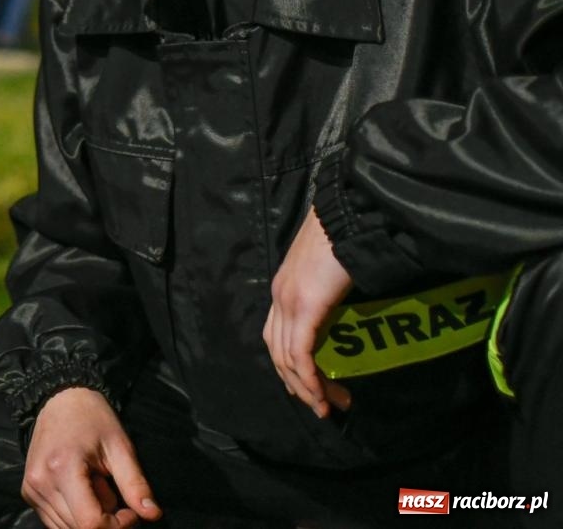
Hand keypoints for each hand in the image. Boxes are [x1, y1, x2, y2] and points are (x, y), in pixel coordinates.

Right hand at [21, 387, 161, 528]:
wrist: (60, 399)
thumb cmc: (93, 419)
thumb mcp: (120, 447)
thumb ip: (135, 484)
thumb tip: (152, 514)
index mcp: (62, 469)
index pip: (90, 523)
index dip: (117, 526)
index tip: (130, 511)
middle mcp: (40, 484)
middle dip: (104, 521)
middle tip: (110, 490)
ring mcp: (31, 490)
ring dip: (88, 518)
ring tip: (94, 487)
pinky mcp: (28, 493)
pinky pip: (55, 522)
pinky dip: (74, 516)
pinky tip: (81, 491)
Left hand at [263, 206, 353, 418]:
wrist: (347, 214)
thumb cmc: (345, 235)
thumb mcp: (329, 268)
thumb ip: (327, 287)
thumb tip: (344, 304)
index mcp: (283, 288)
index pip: (275, 336)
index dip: (289, 366)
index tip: (311, 386)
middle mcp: (279, 297)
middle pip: (277, 352)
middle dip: (299, 384)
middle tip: (325, 404)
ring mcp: (289, 302)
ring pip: (288, 359)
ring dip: (308, 388)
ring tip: (330, 406)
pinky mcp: (305, 307)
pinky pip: (301, 354)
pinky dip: (310, 380)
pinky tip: (323, 396)